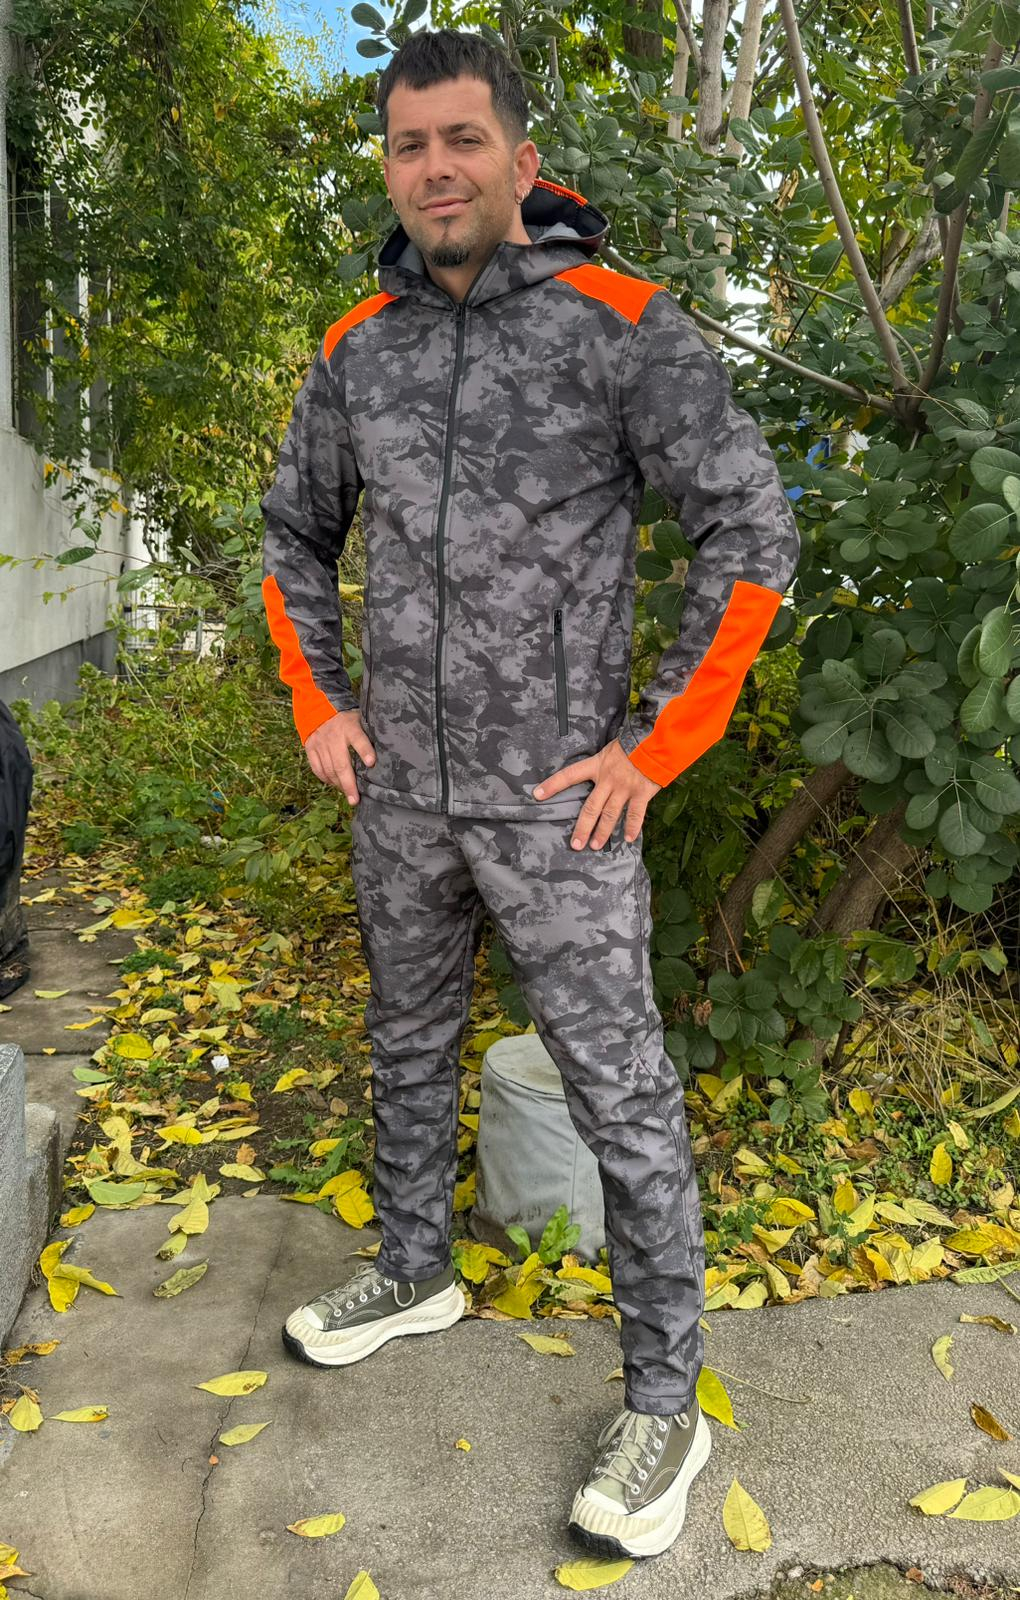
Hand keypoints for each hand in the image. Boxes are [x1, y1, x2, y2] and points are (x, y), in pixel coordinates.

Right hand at [305, 709, 376, 804]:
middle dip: (349, 784)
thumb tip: (389, 752)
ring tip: (349, 796)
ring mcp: (320, 744)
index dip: (365, 751)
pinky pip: (317, 769)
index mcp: (349, 727)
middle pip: (341, 764)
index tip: (372, 763)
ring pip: (329, 770)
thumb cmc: (346, 718)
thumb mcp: (359, 719)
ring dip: (339, 785)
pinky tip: (335, 785)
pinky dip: (326, 779)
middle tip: (355, 799)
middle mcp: (334, 737)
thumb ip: (369, 734)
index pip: (359, 739)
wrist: (318, 707)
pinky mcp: (310, 749)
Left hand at [532, 737, 660, 847]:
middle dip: (582, 827)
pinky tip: (627, 839)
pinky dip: (632, 827)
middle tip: (575, 844)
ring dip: (602, 832)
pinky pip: (635, 814)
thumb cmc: (634, 743)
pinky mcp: (641, 793)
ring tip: (594, 846)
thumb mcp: (611, 749)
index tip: (536, 795)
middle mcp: (608, 779)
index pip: (569, 775)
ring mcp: (625, 787)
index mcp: (597, 765)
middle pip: (591, 807)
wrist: (657, 741)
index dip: (553, 785)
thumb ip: (603, 763)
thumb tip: (595, 776)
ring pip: (610, 814)